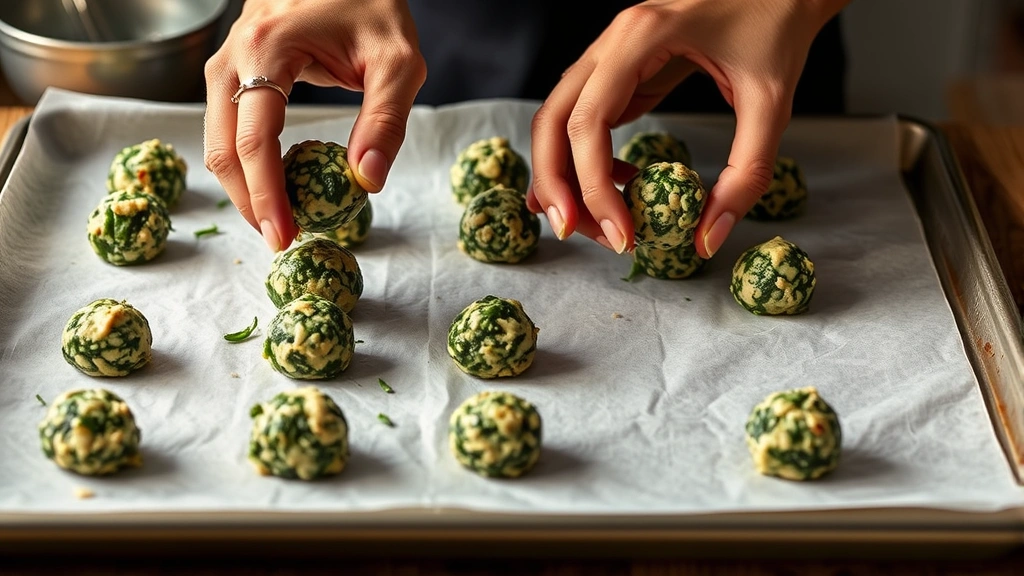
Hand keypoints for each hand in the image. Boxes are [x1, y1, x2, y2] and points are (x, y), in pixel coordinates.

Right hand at [203, 0, 425, 250]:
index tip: (285, 235)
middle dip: (248, 201)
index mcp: (267, 49)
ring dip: (243, 186)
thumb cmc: (374, 7)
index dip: (266, 195)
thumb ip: (386, 120)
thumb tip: (366, 181)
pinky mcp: (232, 70)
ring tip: (281, 218)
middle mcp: (234, 56)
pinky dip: (245, 162)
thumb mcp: (398, 62)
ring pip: (216, 140)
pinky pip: (226, 126)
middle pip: (222, 148)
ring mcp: (226, 62)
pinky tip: (275, 185)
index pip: (254, 140)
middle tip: (283, 239)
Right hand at [528, 0, 847, 256]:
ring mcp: (611, 50)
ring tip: (593, 221)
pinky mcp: (622, 65)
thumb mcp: (772, 102)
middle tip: (575, 234)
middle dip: (556, 183)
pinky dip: (587, 156)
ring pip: (559, 117)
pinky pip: (585, 114)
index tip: (620, 235)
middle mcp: (613, 40)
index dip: (594, 188)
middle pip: (553, 119)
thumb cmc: (779, 24)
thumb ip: (745, 173)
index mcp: (641, 37)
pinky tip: (618, 183)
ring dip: (564, 173)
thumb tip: (707, 240)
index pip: (589, 123)